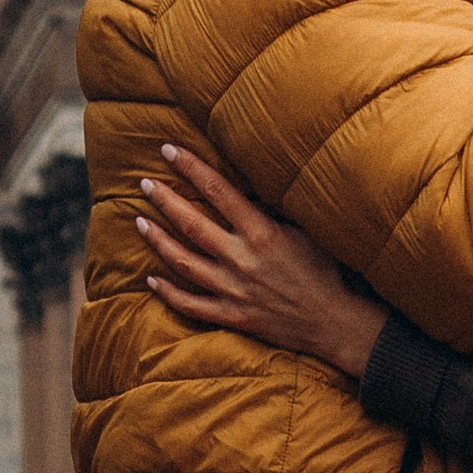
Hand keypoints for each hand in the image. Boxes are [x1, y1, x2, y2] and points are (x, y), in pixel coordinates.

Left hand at [135, 147, 388, 380]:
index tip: (170, 150)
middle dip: (165, 201)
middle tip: (144, 183)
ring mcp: (233, 290)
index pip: (218, 192)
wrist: (332, 322)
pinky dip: (168, 292)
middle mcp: (241, 260)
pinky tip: (151, 279)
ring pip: (183, 263)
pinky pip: (190, 304)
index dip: (192, 169)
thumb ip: (275, 210)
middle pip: (191, 225)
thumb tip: (250, 184)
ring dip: (158, 241)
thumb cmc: (325, 271)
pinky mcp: (231, 315)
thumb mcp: (307, 231)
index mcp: (262, 233)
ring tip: (139, 222)